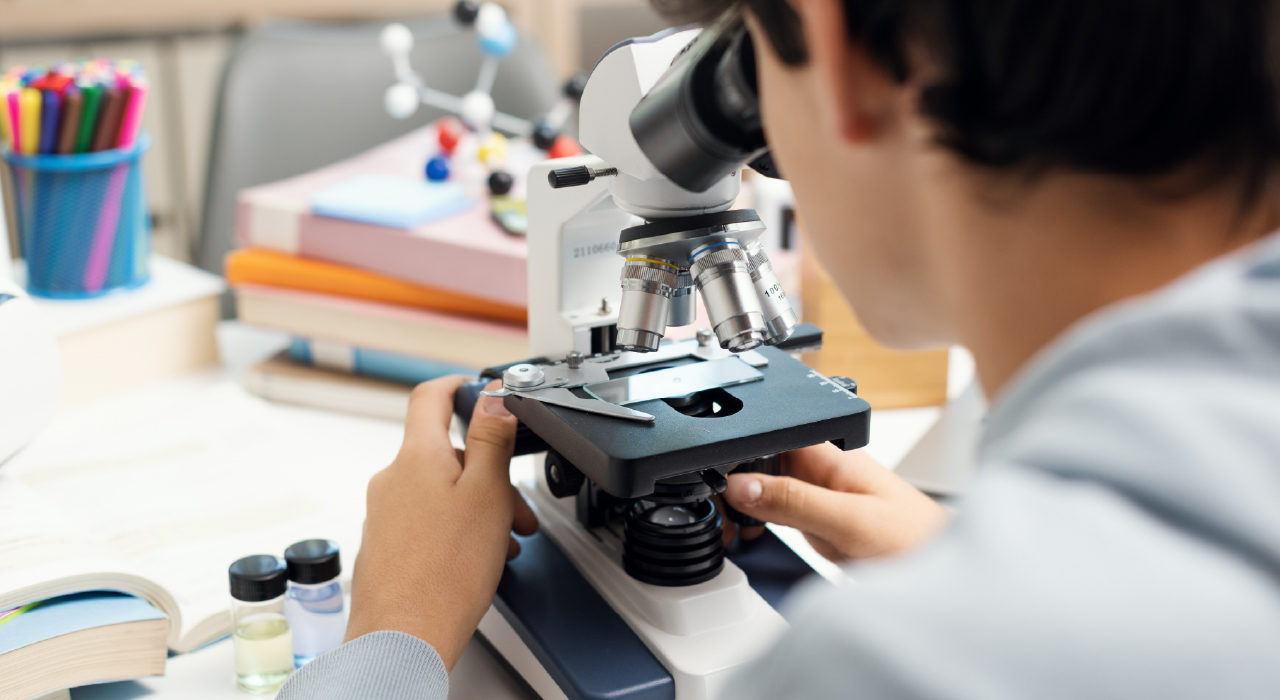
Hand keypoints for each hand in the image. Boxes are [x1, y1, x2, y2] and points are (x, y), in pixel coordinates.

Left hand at [344, 376, 537, 668]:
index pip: (429, 397)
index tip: (479, 389)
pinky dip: (458, 530)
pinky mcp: (387, 546)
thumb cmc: (443, 574)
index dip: (458, 385)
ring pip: (441, 492)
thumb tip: (493, 395)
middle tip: (517, 505)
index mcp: (416, 456)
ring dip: (479, 508)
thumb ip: (491, 438)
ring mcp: (385, 514)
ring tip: (504, 540)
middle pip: (447, 454)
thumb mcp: (486, 494)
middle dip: (489, 473)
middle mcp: (392, 480)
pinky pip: (428, 522)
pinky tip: (480, 560)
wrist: (404, 638)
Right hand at [722, 443, 948, 560]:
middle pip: (760, 462)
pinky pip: (776, 512)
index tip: (717, 483)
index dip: (739, 452)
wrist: (946, 577)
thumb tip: (741, 484)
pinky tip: (750, 537)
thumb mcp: (850, 522)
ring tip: (730, 530)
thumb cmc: (918, 541)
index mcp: (831, 455)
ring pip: (764, 489)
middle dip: (733, 484)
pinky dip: (757, 523)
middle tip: (720, 517)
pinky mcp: (819, 521)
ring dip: (742, 506)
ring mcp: (819, 496)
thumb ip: (795, 500)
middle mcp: (822, 471)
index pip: (770, 435)